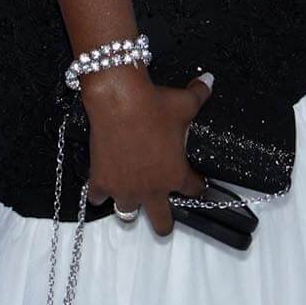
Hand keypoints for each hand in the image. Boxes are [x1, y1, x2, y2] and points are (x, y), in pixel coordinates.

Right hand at [81, 68, 211, 234]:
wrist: (120, 101)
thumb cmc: (156, 105)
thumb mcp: (185, 102)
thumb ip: (200, 95)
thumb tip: (208, 81)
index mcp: (176, 174)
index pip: (193, 190)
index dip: (196, 186)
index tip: (194, 183)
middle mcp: (152, 189)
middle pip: (161, 222)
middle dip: (164, 223)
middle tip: (164, 220)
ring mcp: (125, 189)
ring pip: (128, 213)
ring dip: (130, 206)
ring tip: (130, 198)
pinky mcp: (101, 182)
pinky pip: (97, 198)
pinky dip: (99, 193)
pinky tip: (101, 186)